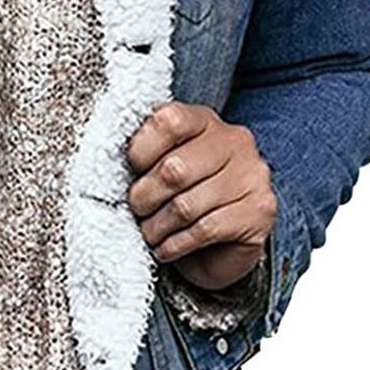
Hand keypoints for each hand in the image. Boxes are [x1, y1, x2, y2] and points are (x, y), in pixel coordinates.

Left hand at [126, 101, 276, 290]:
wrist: (219, 249)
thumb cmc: (182, 201)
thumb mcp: (159, 169)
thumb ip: (144, 156)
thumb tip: (110, 160)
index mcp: (206, 121)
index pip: (169, 120)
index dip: (141, 150)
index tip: (132, 171)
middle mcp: (235, 142)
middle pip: (174, 169)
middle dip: (144, 197)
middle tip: (138, 210)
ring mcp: (253, 176)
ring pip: (186, 206)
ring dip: (157, 227)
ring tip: (150, 233)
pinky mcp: (259, 213)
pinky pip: (204, 230)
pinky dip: (175, 245)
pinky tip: (166, 248)